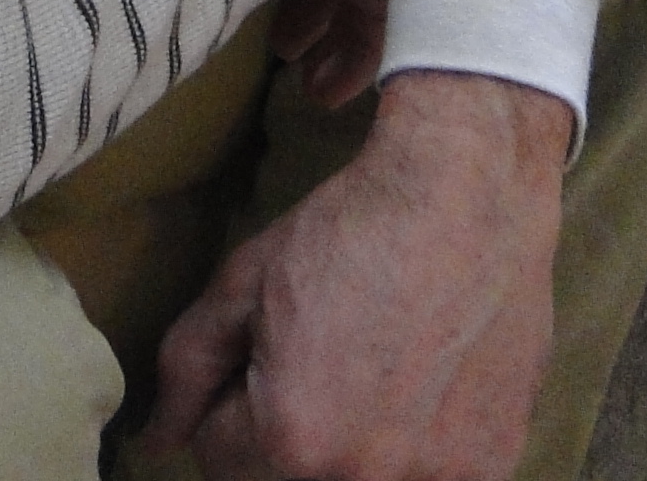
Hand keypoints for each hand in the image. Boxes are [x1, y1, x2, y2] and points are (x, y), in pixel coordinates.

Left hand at [141, 69, 568, 480]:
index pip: (218, 457)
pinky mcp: (490, 467)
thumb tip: (155, 443)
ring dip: (349, 443)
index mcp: (292, 439)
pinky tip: (426, 380)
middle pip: (286, 477)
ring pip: (353, 477)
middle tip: (322, 357)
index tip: (266, 351)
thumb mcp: (242, 285)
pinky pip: (424, 473)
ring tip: (375, 369)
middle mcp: (363, 478)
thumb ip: (187, 371)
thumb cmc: (350, 230)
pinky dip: (415, 443)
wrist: (470, 195)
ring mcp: (437, 478)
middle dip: (285, 430)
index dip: (229, 400)